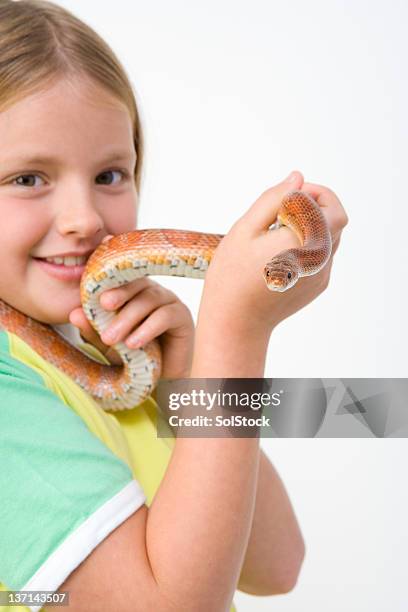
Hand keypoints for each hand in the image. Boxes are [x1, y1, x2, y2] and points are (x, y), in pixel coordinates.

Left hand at [69, 255, 194, 378]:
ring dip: (129, 317)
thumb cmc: (135, 358)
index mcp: (134, 292)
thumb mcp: (109, 345)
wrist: (162, 380)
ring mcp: (170, 302)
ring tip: (111, 338)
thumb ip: (93, 330)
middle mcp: (153, 292)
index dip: (109, 283)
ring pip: (149, 299)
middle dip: (118, 296)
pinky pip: (166, 316)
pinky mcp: (183, 317)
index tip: (94, 296)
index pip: (122, 279)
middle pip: (137, 284)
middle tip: (103, 308)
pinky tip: (134, 344)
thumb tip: (73, 314)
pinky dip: (148, 329)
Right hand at [198, 170, 347, 336]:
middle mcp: (320, 259)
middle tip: (288, 204)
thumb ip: (273, 199)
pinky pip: (323, 255)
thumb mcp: (245, 229)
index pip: (328, 205)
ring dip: (314, 224)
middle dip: (317, 204)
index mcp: (303, 242)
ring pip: (332, 237)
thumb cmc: (232, 275)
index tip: (285, 194)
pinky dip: (309, 244)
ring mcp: (321, 275)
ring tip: (280, 228)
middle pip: (337, 219)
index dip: (310, 191)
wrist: (236, 321)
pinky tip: (281, 251)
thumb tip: (298, 178)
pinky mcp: (318, 285)